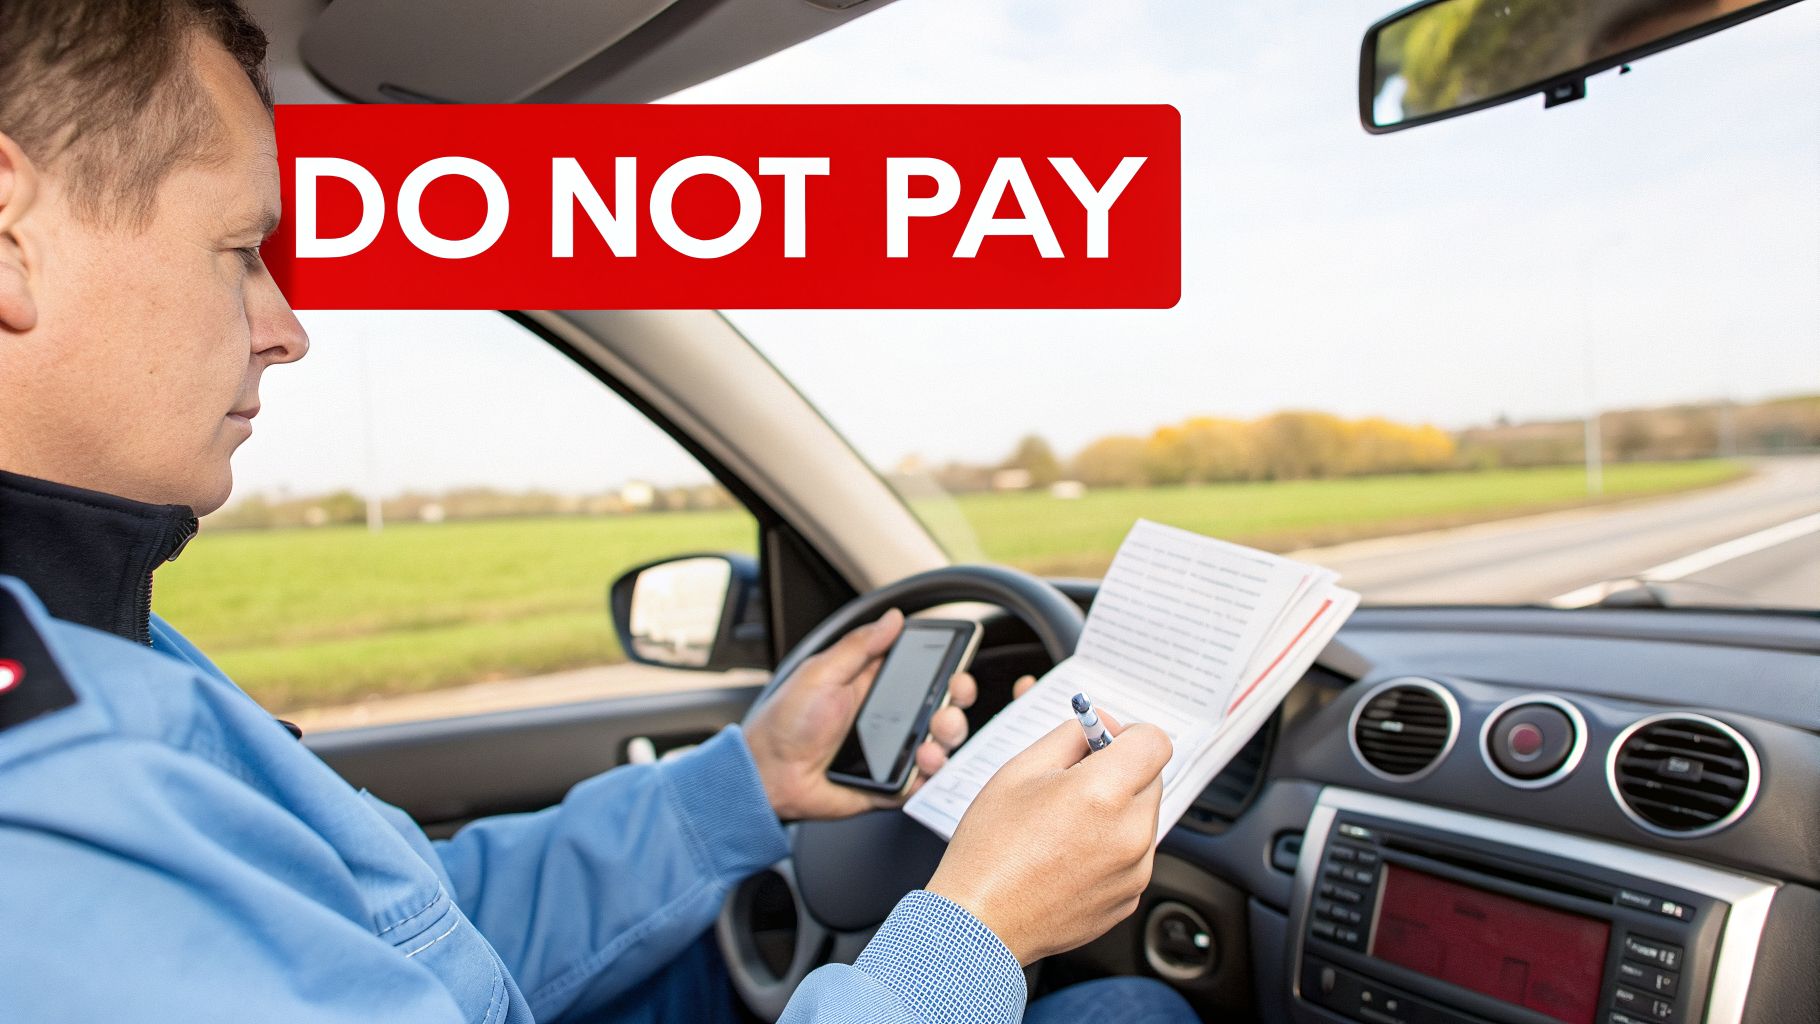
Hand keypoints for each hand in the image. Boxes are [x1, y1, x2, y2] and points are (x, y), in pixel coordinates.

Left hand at [745, 609, 978, 820]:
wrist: (767, 775)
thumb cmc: (785, 723)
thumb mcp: (820, 673)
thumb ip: (859, 646)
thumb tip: (893, 618)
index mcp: (874, 686)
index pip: (925, 673)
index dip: (948, 670)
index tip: (958, 669)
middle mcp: (890, 718)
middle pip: (942, 707)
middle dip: (957, 703)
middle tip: (951, 701)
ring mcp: (893, 752)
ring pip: (939, 744)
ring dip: (946, 738)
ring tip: (931, 740)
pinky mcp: (890, 784)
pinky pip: (923, 783)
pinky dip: (932, 776)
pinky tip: (922, 765)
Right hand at [924, 707, 1171, 964]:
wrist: (980, 921)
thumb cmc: (990, 850)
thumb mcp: (1020, 770)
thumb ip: (1069, 736)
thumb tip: (1101, 725)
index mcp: (1104, 793)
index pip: (1155, 742)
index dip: (1128, 734)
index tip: (1105, 742)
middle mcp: (1130, 833)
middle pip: (1151, 779)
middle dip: (1119, 773)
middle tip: (1072, 785)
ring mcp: (1134, 871)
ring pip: (1142, 818)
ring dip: (1116, 812)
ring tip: (1064, 827)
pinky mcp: (1129, 898)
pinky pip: (1134, 855)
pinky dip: (1111, 848)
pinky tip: (1068, 855)